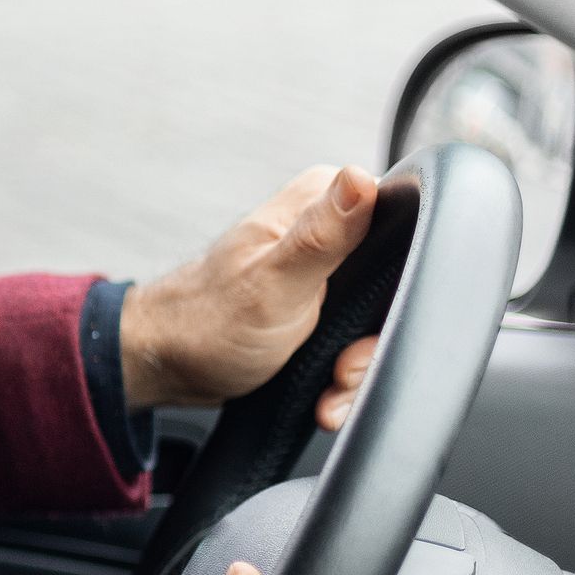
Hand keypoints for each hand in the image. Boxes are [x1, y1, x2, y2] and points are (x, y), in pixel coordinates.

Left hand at [120, 166, 381, 427]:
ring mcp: (329, 271)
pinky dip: (346, 379)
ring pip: (382, 321)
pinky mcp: (324, 306)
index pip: (406, 225)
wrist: (168, 366)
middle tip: (343, 370)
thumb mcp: (273, 281)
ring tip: (330, 391)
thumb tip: (361, 178)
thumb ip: (322, 234)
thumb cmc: (206, 323)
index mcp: (324, 203)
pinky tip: (327, 396)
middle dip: (375, 343)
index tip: (370, 329)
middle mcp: (331, 230)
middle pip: (399, 285)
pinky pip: (359, 342)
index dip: (401, 287)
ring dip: (360, 370)